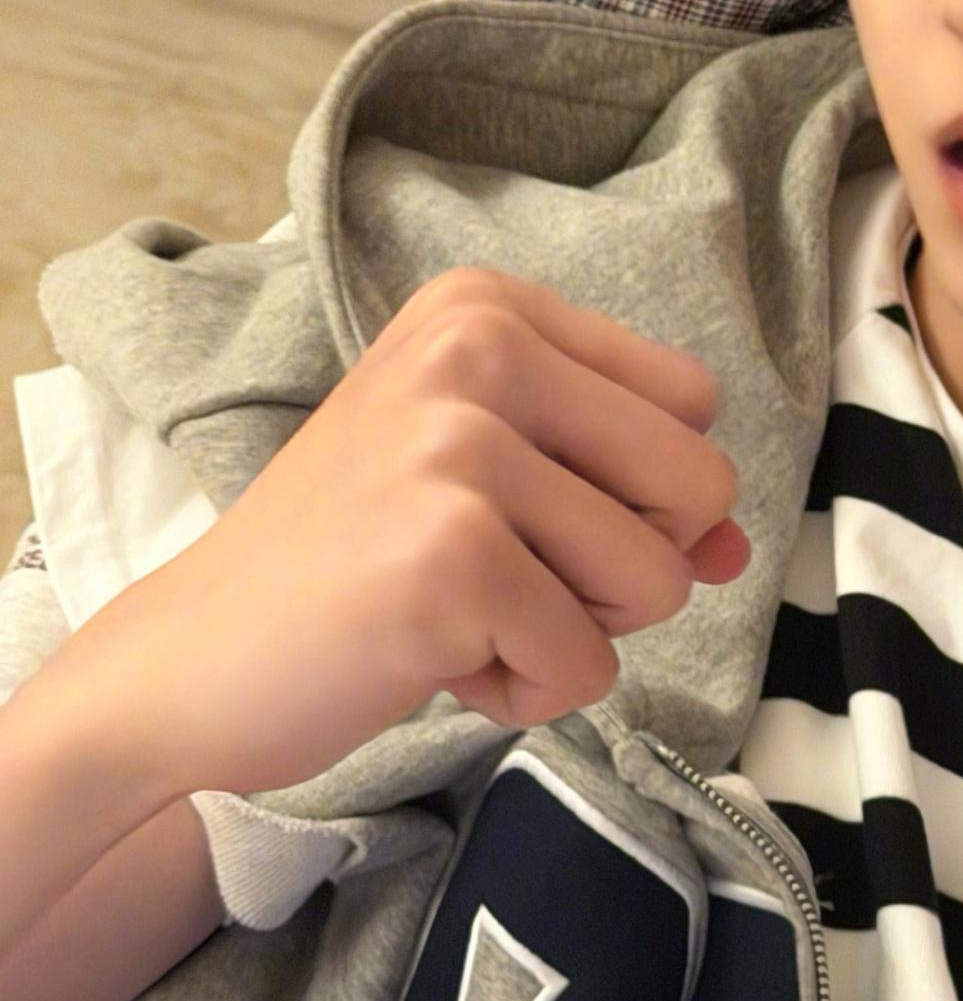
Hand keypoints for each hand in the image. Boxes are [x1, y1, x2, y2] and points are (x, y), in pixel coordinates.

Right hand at [70, 265, 751, 800]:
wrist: (189, 660)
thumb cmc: (352, 568)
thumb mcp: (494, 488)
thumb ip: (629, 496)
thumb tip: (735, 547)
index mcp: (487, 309)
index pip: (692, 402)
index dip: (642, 492)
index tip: (524, 513)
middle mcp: (477, 350)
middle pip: (699, 486)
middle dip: (626, 569)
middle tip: (498, 576)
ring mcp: (461, 449)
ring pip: (658, 582)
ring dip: (573, 634)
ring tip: (460, 615)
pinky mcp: (452, 557)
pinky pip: (588, 665)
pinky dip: (526, 692)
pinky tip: (432, 661)